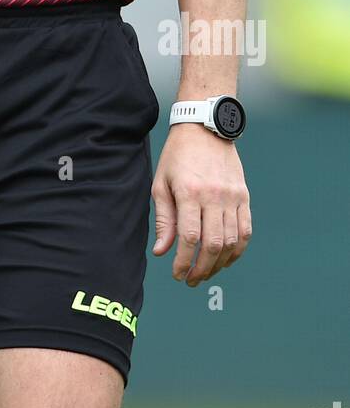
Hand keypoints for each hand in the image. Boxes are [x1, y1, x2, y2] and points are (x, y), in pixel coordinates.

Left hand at [151, 123, 251, 284]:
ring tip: (206, 272)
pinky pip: (245, 230)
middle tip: (191, 279)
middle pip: (213, 244)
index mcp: (190, 192)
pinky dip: (237, 250)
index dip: (183, 261)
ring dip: (219, 263)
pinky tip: (225, 259)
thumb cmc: (177, 156)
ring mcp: (233, 196)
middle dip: (201, 268)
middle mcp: (214, 196)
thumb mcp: (161, 183)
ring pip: (231, 242)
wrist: (205, 128)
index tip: (177, 274)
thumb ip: (163, 219)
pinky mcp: (244, 196)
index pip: (189, 238)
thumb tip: (162, 252)